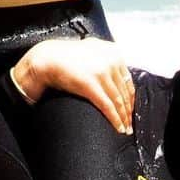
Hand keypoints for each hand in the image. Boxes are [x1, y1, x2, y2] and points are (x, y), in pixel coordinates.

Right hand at [12, 38, 134, 133]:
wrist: (48, 59)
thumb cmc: (67, 57)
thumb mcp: (92, 51)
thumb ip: (106, 59)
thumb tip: (117, 76)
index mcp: (112, 52)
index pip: (127, 80)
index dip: (131, 97)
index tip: (131, 108)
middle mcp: (110, 61)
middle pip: (125, 91)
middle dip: (128, 110)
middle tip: (130, 122)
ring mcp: (102, 73)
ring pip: (118, 101)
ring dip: (124, 118)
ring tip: (125, 128)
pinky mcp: (92, 85)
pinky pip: (108, 107)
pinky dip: (115, 119)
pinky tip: (118, 128)